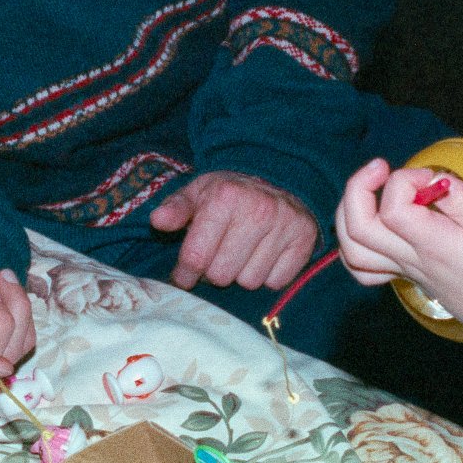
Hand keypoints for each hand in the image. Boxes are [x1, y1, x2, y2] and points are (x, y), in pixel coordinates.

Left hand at [148, 171, 318, 291]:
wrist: (279, 180)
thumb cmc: (230, 193)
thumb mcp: (199, 192)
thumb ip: (176, 208)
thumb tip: (158, 221)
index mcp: (225, 197)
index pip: (196, 257)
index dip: (185, 273)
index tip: (184, 275)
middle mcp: (258, 210)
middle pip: (222, 275)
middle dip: (214, 272)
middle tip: (218, 256)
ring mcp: (285, 226)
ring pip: (250, 282)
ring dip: (241, 274)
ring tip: (242, 253)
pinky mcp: (304, 241)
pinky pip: (276, 282)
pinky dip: (267, 276)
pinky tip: (264, 255)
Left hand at [336, 158, 462, 353]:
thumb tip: (437, 179)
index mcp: (435, 248)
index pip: (393, 211)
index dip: (402, 182)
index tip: (428, 176)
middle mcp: (410, 260)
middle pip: (358, 227)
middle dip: (359, 187)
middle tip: (383, 167)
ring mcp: (401, 269)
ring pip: (352, 246)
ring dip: (349, 209)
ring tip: (371, 186)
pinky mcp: (401, 273)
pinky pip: (360, 264)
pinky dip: (353, 239)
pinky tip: (370, 219)